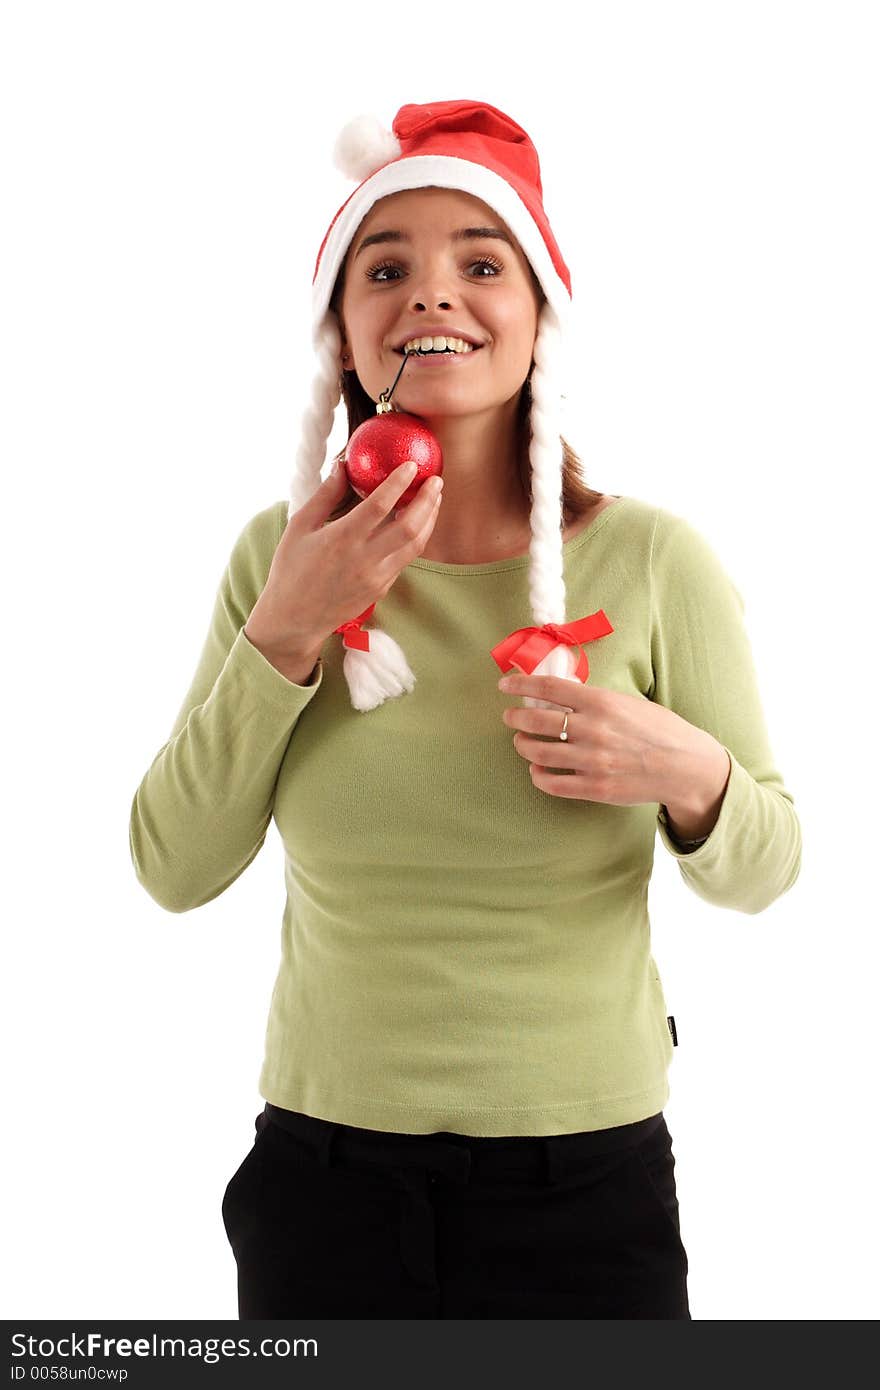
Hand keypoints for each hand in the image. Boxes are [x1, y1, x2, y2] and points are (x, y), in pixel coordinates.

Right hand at [245, 461, 442, 657]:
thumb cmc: (291, 570)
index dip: (400, 482)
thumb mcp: (300, 527)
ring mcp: (376, 577)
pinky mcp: (381, 589)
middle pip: (410, 526)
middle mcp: (364, 559)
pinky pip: (404, 560)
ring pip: (415, 545)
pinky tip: (417, 524)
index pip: (380, 504)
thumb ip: (325, 495)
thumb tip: (343, 466)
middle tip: (436, 481)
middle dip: (428, 501)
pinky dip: (416, 539)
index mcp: (342, 539)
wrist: (294, 619)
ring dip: (429, 520)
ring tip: (434, 500)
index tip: (412, 465)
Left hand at [498, 671, 712, 806]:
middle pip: (535, 720)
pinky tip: (537, 769)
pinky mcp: (595, 787)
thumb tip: (561, 694)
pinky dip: (538, 775)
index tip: (504, 685)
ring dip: (523, 746)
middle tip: (510, 717)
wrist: (686, 768)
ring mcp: (592, 761)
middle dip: (515, 718)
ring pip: (538, 752)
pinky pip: (551, 783)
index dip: (520, 684)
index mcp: (602, 702)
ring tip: (522, 742)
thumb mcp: (630, 703)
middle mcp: (593, 730)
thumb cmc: (660, 731)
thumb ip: (595, 700)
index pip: (549, 688)